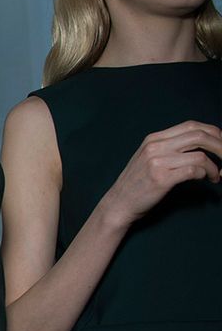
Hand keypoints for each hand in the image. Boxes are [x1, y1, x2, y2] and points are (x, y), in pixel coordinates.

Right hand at [100, 121, 221, 227]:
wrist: (118, 204)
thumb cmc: (137, 184)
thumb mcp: (149, 159)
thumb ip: (170, 148)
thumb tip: (202, 145)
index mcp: (154, 139)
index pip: (192, 126)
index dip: (214, 132)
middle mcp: (155, 147)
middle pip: (200, 136)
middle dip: (221, 146)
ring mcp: (157, 162)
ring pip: (200, 155)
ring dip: (216, 166)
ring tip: (217, 175)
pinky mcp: (161, 179)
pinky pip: (194, 171)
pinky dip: (207, 174)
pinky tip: (208, 180)